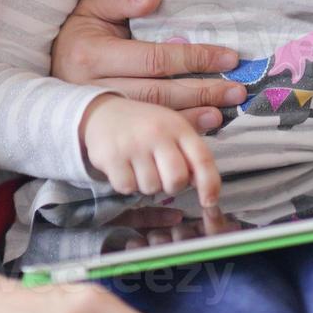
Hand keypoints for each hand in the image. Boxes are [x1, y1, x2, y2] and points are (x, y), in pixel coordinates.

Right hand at [52, 0, 244, 131]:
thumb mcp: (93, 4)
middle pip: (158, 93)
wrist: (49, 61)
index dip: (194, 58)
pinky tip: (197, 129)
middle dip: (201, 92)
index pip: (155, 59)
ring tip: (222, 113)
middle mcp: (94, 87)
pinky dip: (172, 129)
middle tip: (236, 90)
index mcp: (92, 54)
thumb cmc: (78, 28)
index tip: (227, 57)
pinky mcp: (104, 128)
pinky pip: (143, 132)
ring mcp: (99, 112)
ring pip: (151, 117)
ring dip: (191, 117)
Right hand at [81, 95, 221, 205]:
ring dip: (147, 185)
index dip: (210, 184)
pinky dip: (127, 184)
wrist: (102, 112)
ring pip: (152, 187)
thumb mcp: (171, 126)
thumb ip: (191, 151)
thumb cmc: (144, 125)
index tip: (209, 201)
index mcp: (177, 126)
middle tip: (162, 176)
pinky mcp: (112, 157)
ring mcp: (134, 145)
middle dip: (172, 186)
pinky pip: (127, 188)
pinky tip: (125, 168)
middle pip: (177, 180)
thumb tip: (208, 181)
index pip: (202, 159)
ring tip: (140, 167)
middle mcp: (157, 134)